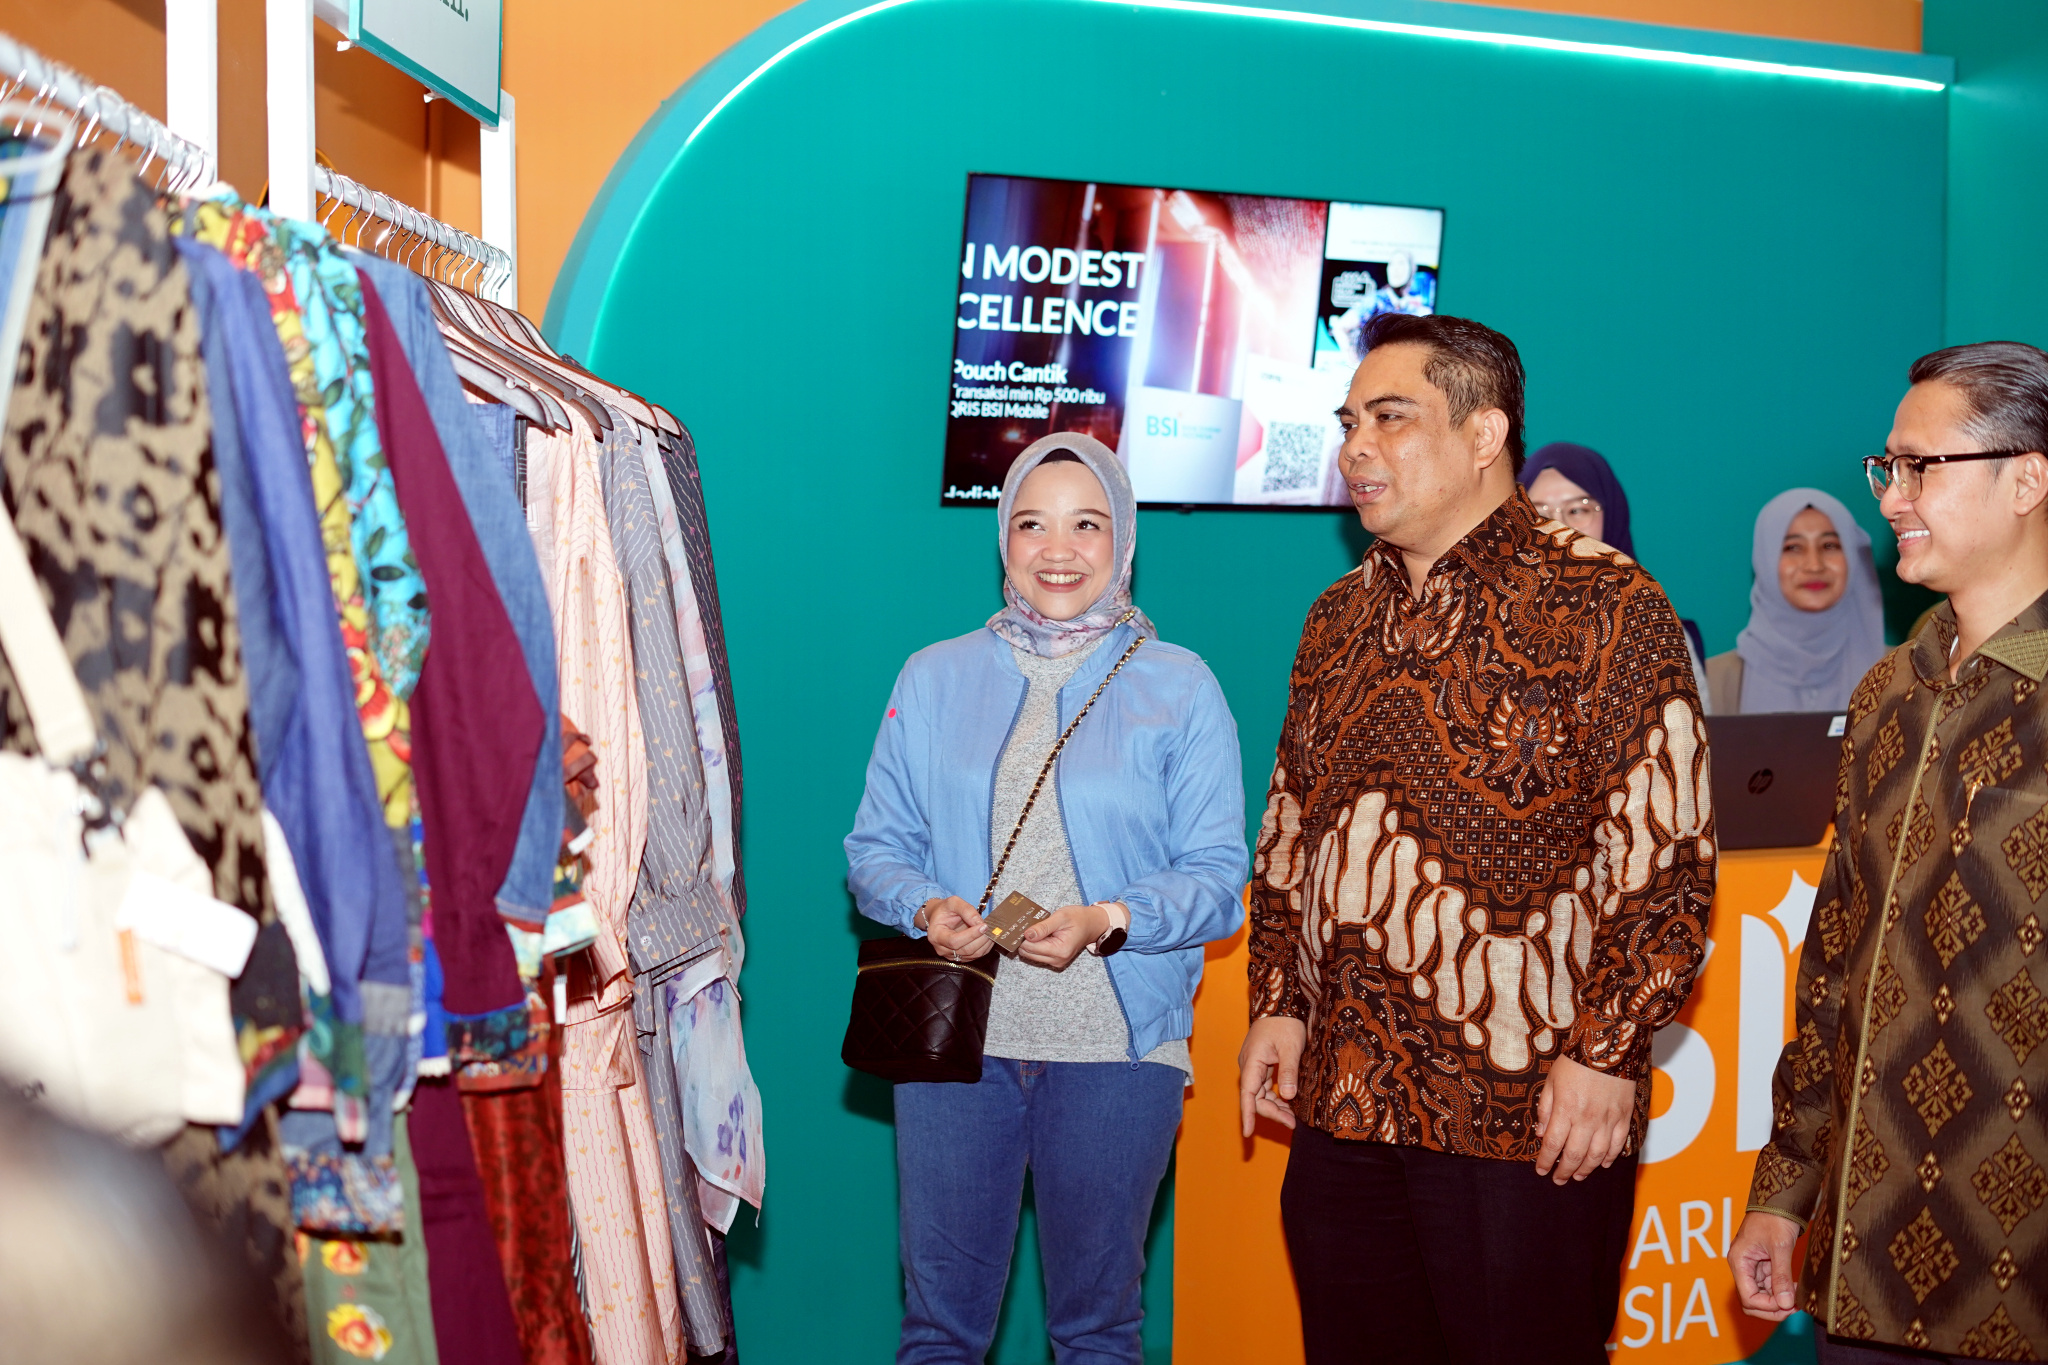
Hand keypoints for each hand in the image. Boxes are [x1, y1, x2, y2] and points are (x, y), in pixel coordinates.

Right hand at [920, 896, 992, 961]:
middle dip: (981, 939)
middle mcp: (942, 949)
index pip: (954, 941)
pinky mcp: (960, 957)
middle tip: (990, 928)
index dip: (971, 935)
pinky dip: (985, 948)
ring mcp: (951, 955)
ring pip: (972, 954)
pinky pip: (975, 956)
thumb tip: (979, 922)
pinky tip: (988, 937)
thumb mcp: (953, 902)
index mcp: (936, 935)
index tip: (983, 926)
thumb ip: (966, 910)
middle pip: (965, 950)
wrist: (939, 917)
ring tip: (991, 932)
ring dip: (985, 944)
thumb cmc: (944, 909)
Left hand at [1018, 904, 1109, 969]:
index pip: (1030, 947)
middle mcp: (1057, 960)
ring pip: (1030, 955)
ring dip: (1030, 942)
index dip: (1023, 935)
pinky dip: (1035, 945)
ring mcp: (1056, 962)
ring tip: (1038, 929)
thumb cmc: (1079, 918)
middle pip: (1028, 953)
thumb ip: (1043, 927)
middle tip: (1030, 925)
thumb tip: (1027, 935)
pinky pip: (1037, 954)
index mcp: (1060, 950)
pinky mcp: (1054, 960)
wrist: (1092, 924)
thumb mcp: (1061, 917)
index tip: (1023, 925)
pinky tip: (1041, 935)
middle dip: (1025, 939)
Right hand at [1238, 1017, 1306, 1136]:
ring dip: (1275, 1106)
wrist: (1282, 1004)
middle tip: (1292, 1124)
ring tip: (1293, 1118)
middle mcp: (1250, 1066)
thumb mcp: (1290, 1047)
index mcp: (1252, 1062)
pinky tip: (1288, 1102)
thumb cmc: (1285, 1023)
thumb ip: (1288, 1072)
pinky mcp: (1262, 1064)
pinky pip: (1265, 1086)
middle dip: (1272, 1112)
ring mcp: (1255, 1065)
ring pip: (1261, 1093)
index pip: (1248, 1094)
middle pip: (1256, 1097)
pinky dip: (1276, 1096)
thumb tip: (1288, 1096)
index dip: (1248, 1114)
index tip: (1247, 1133)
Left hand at [1533, 1055, 1634, 1184]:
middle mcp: (1587, 1118)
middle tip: (1558, 1180)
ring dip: (1586, 1169)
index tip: (1541, 1170)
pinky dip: (1609, 1157)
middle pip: (1574, 1154)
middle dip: (1564, 1171)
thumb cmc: (1576, 1061)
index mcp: (1566, 1109)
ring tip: (1578, 1176)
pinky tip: (1602, 1164)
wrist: (1609, 1044)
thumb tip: (1541, 1134)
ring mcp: (1608, 1119)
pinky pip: (1617, 1144)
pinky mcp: (1624, 1116)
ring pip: (1596, 1154)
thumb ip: (1546, 1109)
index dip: (1546, 1160)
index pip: (1553, 1143)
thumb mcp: (1552, 1081)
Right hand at [1728, 1211, 1802, 1320]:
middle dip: (1772, 1308)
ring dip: (1778, 1302)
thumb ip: (1781, 1276)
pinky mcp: (1763, 1265)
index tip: (1788, 1304)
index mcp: (1739, 1261)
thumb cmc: (1775, 1218)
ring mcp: (1752, 1267)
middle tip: (1794, 1308)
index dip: (1767, 1306)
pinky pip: (1769, 1287)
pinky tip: (1795, 1289)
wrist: (1779, 1200)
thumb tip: (1785, 1304)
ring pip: (1761, 1296)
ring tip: (1797, 1299)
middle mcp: (1742, 1267)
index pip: (1748, 1297)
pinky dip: (1781, 1292)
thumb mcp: (1780, 1247)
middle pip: (1751, 1301)